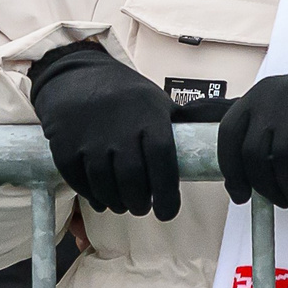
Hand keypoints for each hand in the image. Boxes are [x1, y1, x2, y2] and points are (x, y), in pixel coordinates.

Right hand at [26, 41, 180, 221]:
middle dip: (140, 201)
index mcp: (148, 115)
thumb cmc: (125, 95)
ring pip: (104, 182)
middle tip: (143, 208)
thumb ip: (183, 122)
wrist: (76, 75)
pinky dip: (91, 195)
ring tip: (125, 205)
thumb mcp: (157, 101)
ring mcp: (89, 135)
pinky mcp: (63, 143)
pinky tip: (102, 200)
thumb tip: (224, 129)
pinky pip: (78, 179)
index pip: (162, 158)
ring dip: (117, 201)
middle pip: (132, 176)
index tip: (168, 212)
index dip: (167, 191)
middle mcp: (119, 126)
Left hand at [217, 67, 287, 214]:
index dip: (232, 172)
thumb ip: (271, 135)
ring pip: (281, 162)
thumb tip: (256, 181)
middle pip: (253, 154)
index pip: (228, 137)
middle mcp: (272, 96)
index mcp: (259, 95)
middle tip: (283, 203)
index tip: (241, 196)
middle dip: (266, 188)